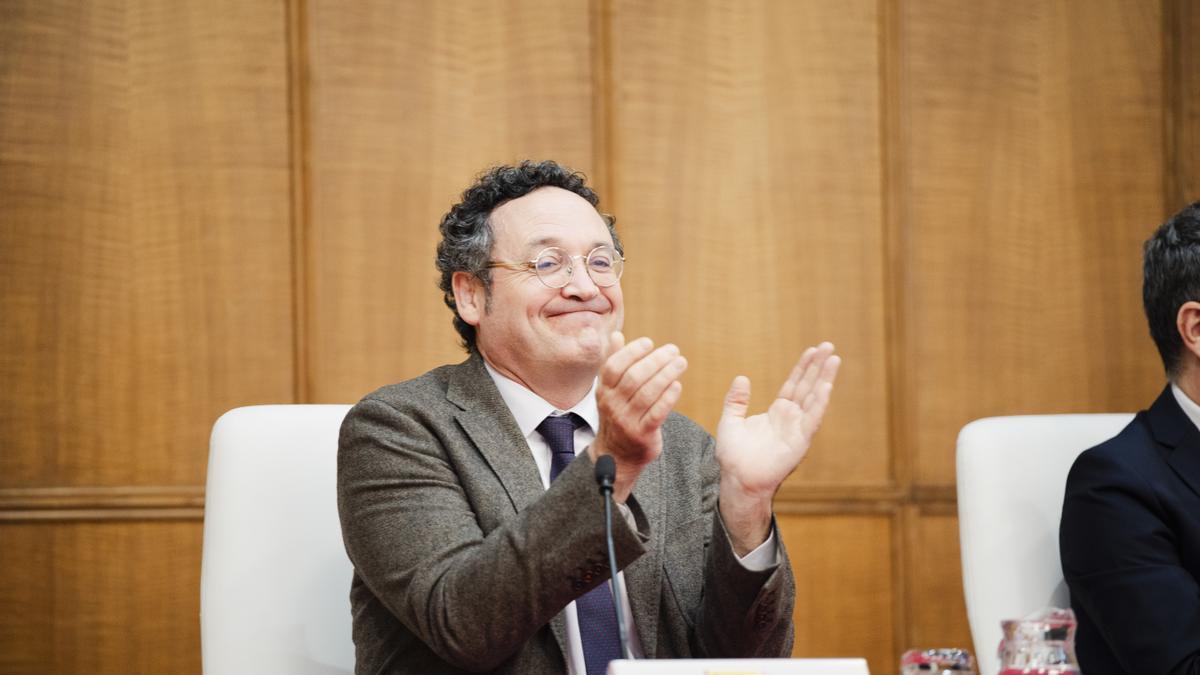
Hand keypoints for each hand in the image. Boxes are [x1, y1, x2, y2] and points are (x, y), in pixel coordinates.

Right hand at [591, 332, 687, 501]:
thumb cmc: (618, 415)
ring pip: (647, 394)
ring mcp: (626, 421)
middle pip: (634, 377)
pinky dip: (668, 398)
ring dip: (666, 375)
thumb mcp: (610, 391)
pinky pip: (656, 414)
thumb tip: (616, 335)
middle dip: (656, 360)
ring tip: (681, 362)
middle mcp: (612, 405)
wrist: (617, 456)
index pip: (614, 366)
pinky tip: (677, 385)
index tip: (649, 342)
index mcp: (603, 391)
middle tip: (673, 350)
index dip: (632, 352)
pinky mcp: (642, 435)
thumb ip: (613, 362)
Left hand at [715, 342, 839, 553]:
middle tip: (829, 346)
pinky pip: (812, 418)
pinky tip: (826, 385)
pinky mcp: (800, 441)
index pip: (794, 384)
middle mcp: (791, 418)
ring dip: (824, 378)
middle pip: (808, 386)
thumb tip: (742, 378)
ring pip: (814, 398)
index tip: (813, 350)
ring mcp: (797, 429)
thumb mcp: (730, 421)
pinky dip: (819, 402)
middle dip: (818, 366)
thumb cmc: (734, 456)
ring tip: (834, 359)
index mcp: (777, 412)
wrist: (737, 479)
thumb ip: (736, 401)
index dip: (803, 367)